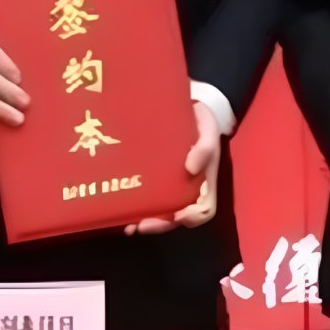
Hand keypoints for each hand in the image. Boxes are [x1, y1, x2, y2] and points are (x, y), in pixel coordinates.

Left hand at [128, 99, 224, 234]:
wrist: (186, 104)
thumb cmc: (201, 120)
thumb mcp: (208, 129)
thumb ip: (205, 147)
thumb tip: (191, 169)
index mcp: (205, 181)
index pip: (204, 209)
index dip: (191, 217)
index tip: (176, 217)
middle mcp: (188, 188)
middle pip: (178, 217)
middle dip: (160, 225)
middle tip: (140, 226)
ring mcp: (171, 184)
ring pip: (161, 211)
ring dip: (146, 220)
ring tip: (127, 223)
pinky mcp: (155, 176)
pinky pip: (148, 195)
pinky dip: (137, 205)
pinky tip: (122, 206)